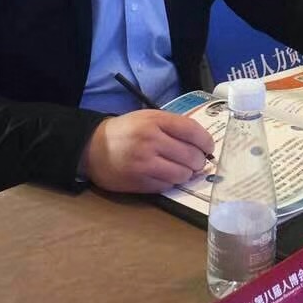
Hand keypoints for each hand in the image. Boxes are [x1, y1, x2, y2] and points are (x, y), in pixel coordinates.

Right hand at [83, 110, 215, 193]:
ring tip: (182, 169)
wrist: (93, 148)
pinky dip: (172, 182)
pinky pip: (168, 185)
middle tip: (195, 161)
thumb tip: (202, 142)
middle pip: (191, 156)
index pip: (192, 131)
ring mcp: (145, 163)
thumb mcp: (149, 117)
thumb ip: (174, 126)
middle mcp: (151, 141)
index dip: (206, 142)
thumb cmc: (127, 131)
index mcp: (155, 121)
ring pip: (183, 174)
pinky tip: (166, 175)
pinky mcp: (140, 182)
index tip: (209, 147)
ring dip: (187, 174)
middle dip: (199, 161)